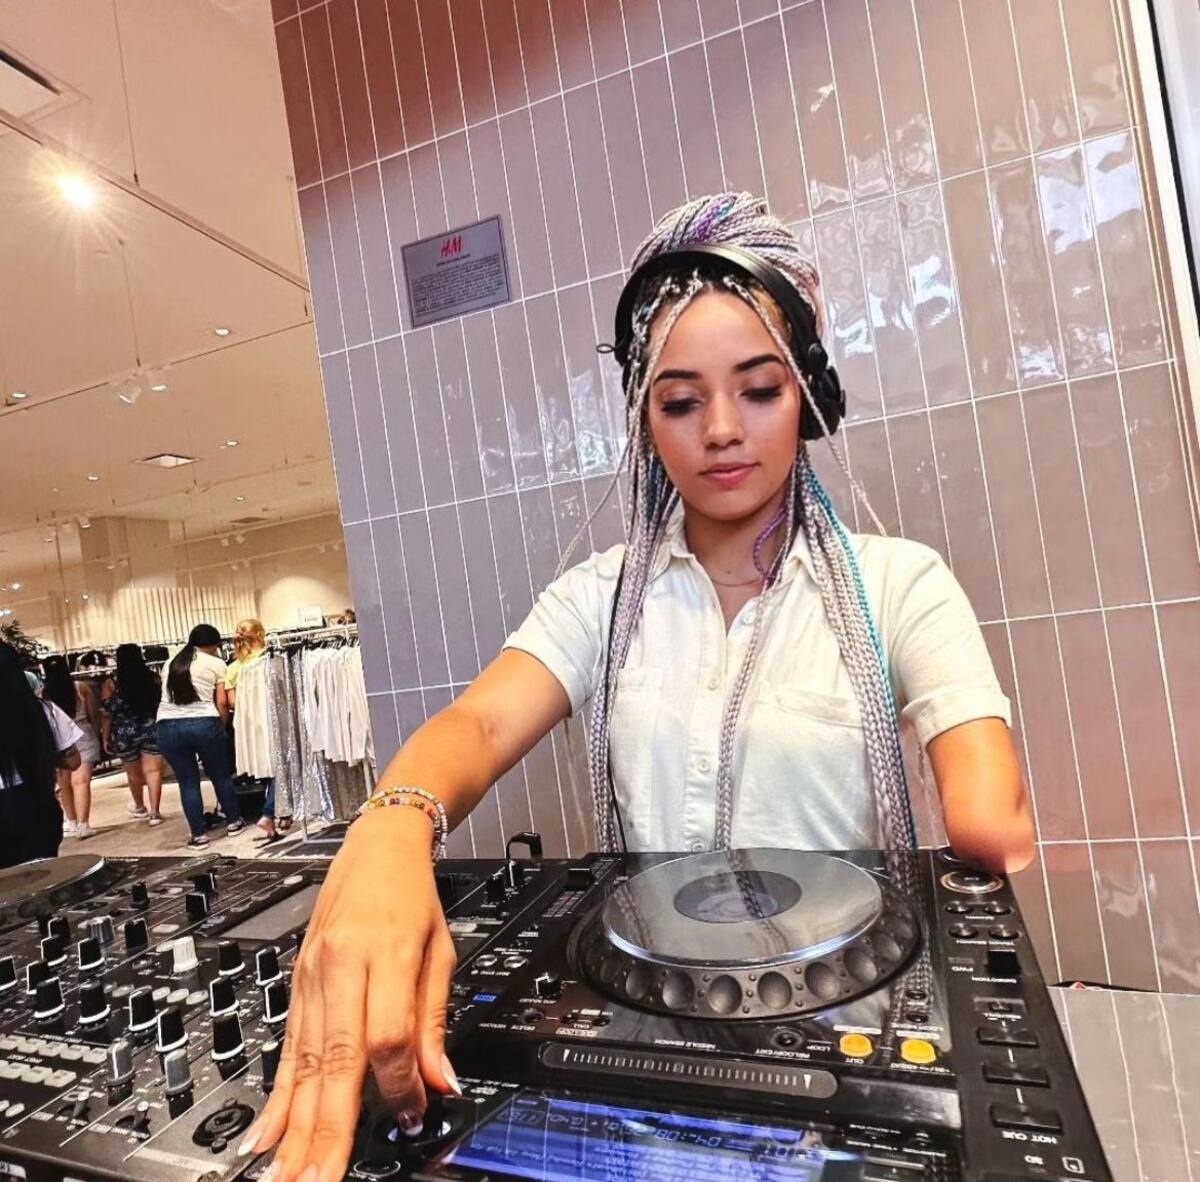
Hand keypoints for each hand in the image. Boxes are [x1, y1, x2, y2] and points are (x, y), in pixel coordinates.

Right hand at [239, 807, 459, 1180]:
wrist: (376, 846)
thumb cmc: (413, 894)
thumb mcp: (441, 949)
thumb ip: (434, 1020)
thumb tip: (439, 1083)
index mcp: (387, 953)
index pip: (387, 1036)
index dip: (398, 1085)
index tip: (411, 1116)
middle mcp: (342, 967)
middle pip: (335, 1059)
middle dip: (327, 1130)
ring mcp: (312, 977)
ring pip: (304, 1063)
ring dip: (295, 1128)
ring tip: (287, 1176)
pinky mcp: (297, 984)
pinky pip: (285, 1049)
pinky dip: (274, 1097)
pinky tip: (261, 1137)